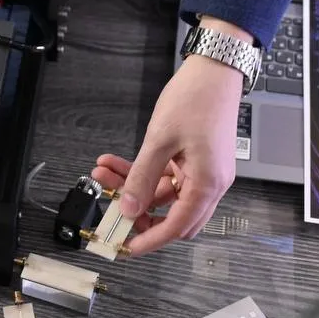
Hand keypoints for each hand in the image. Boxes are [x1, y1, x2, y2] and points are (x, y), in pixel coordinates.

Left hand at [90, 17, 248, 254]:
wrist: (215, 69)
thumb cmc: (196, 99)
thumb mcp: (160, 140)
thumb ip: (142, 178)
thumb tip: (129, 208)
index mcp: (207, 183)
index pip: (177, 227)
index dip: (150, 240)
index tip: (126, 247)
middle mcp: (210, 183)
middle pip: (173, 216)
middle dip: (139, 214)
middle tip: (111, 208)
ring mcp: (204, 171)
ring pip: (164, 194)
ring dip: (135, 187)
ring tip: (103, 172)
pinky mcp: (196, 160)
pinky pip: (166, 177)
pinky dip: (144, 173)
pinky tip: (116, 163)